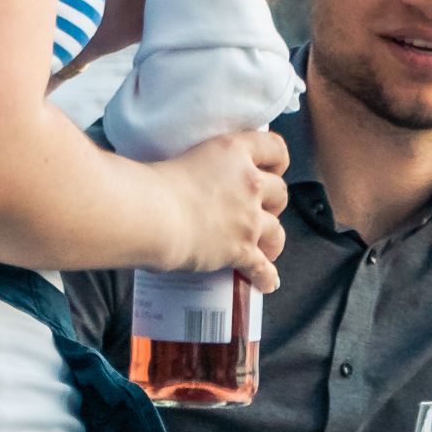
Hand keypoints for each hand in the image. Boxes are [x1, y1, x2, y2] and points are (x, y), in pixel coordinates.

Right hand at [159, 128, 287, 291]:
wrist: (152, 214)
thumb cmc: (151, 185)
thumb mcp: (183, 159)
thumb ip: (198, 169)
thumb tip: (188, 184)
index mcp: (234, 152)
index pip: (274, 148)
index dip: (277, 162)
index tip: (273, 170)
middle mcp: (248, 183)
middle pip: (280, 192)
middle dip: (273, 203)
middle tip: (259, 211)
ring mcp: (248, 218)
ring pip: (277, 231)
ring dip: (272, 240)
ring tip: (265, 248)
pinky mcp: (241, 249)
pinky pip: (262, 267)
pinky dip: (265, 277)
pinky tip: (266, 283)